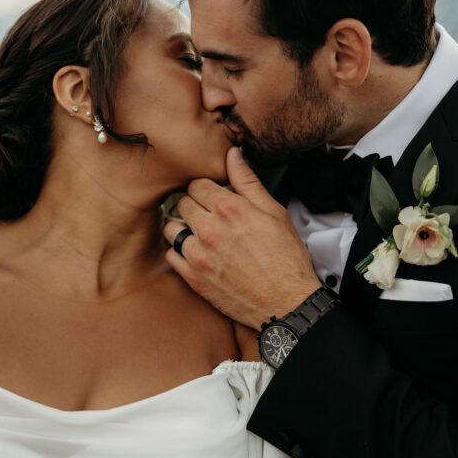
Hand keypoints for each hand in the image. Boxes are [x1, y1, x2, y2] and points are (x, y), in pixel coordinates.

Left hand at [163, 148, 320, 327]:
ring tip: (200, 235)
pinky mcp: (194, 278)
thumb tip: (233, 154)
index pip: (197, 184)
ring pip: (171, 228)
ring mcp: (199, 255)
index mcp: (229, 208)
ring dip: (183, 228)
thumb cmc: (285, 259)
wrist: (286, 302)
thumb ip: (248, 181)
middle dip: (194, 206)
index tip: (214, 198)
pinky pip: (171, 255)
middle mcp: (210, 229)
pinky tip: (197, 254)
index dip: (206, 189)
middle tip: (209, 216)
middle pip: (182, 203)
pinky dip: (180, 252)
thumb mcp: (274, 212)